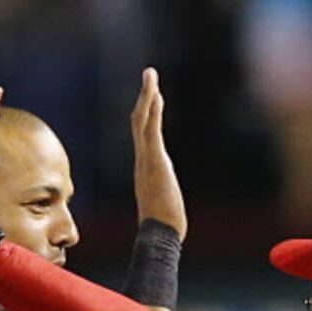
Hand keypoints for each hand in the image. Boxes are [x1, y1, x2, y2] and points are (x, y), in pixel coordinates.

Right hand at [130, 67, 185, 239]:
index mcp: (146, 169)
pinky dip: (152, 111)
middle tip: (150, 74)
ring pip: (143, 121)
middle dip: (145, 97)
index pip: (145, 136)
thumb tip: (171, 216)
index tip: (155, 96)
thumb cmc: (164, 230)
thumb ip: (165, 204)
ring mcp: (147, 160)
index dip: (150, 114)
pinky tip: (155, 93)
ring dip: (147, 95)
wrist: (159, 236)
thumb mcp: (166, 211)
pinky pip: (151, 130)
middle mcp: (143, 161)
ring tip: (150, 73)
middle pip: (140, 122)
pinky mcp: (155, 161)